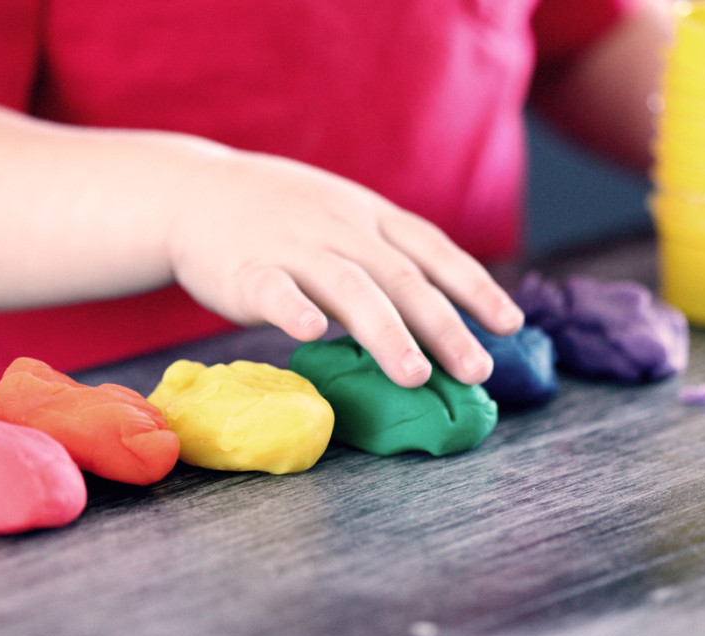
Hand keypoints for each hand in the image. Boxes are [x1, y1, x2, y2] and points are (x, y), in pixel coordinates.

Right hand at [164, 147, 522, 387]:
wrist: (193, 191)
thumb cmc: (279, 215)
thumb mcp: (342, 216)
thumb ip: (384, 255)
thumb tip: (443, 312)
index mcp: (369, 217)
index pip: (433, 250)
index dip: (475, 287)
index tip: (511, 324)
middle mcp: (341, 228)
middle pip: (403, 278)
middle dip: (445, 326)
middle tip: (477, 371)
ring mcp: (294, 247)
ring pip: (350, 288)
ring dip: (386, 333)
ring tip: (415, 376)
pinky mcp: (246, 270)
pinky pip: (274, 290)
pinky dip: (295, 310)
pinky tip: (314, 334)